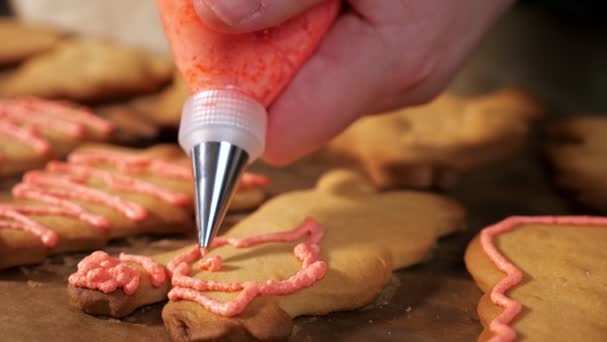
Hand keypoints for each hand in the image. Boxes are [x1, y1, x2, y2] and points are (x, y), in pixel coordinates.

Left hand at [193, 0, 513, 164]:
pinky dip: (303, 35)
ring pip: (303, 83)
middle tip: (236, 7)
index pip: (281, 132)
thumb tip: (216, 19)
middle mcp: (392, 86)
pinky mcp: (394, 61)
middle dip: (248, 60)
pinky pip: (328, 64)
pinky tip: (315, 5)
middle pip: (284, 110)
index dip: (231, 108)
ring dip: (274, 40)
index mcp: (388, 65)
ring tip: (288, 2)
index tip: (204, 56)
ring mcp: (396, 77)